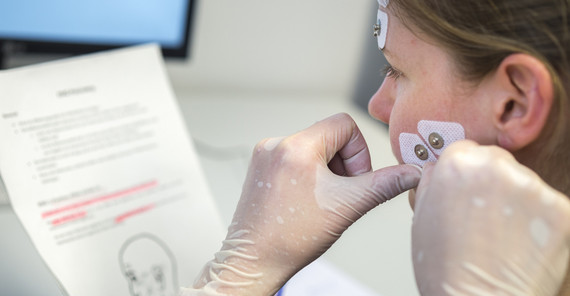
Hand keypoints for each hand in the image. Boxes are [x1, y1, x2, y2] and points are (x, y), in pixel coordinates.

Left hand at [181, 113, 421, 295]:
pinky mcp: (260, 166)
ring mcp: (265, 154)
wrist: (254, 259)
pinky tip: (305, 199)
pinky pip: (294, 157)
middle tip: (338, 193)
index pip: (344, 123)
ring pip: (312, 147)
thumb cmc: (293, 237)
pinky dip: (308, 174)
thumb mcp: (347, 207)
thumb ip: (384, 185)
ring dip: (325, 169)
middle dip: (342, 163)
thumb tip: (412, 173)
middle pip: (328, 135)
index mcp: (296, 146)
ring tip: (320, 199)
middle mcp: (276, 144)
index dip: (358, 151)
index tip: (353, 179)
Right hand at [412, 140, 569, 295]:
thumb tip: (438, 169)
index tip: (466, 190)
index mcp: (458, 165)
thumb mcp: (420, 217)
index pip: (466, 150)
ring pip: (525, 184)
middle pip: (498, 162)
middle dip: (493, 184)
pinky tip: (522, 242)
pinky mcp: (561, 210)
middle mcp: (497, 168)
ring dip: (517, 203)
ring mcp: (533, 188)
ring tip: (502, 235)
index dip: (464, 173)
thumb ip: (431, 183)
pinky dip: (539, 222)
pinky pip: (548, 206)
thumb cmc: (446, 269)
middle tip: (483, 216)